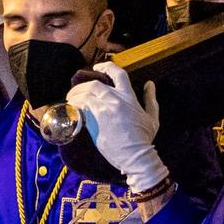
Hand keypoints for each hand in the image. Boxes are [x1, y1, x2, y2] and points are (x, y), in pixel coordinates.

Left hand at [67, 61, 166, 191]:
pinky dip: (74, 107)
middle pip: (94, 84)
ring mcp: (102, 111)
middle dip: (83, 85)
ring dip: (75, 95)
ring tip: (71, 99)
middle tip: (77, 90)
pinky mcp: (93, 122)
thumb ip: (150, 99)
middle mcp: (114, 100)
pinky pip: (80, 109)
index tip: (98, 67)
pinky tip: (72, 109)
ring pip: (84, 95)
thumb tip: (150, 85)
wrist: (135, 156)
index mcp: (129, 96)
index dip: (106, 66)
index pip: (117, 73)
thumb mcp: (152, 117)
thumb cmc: (144, 138)